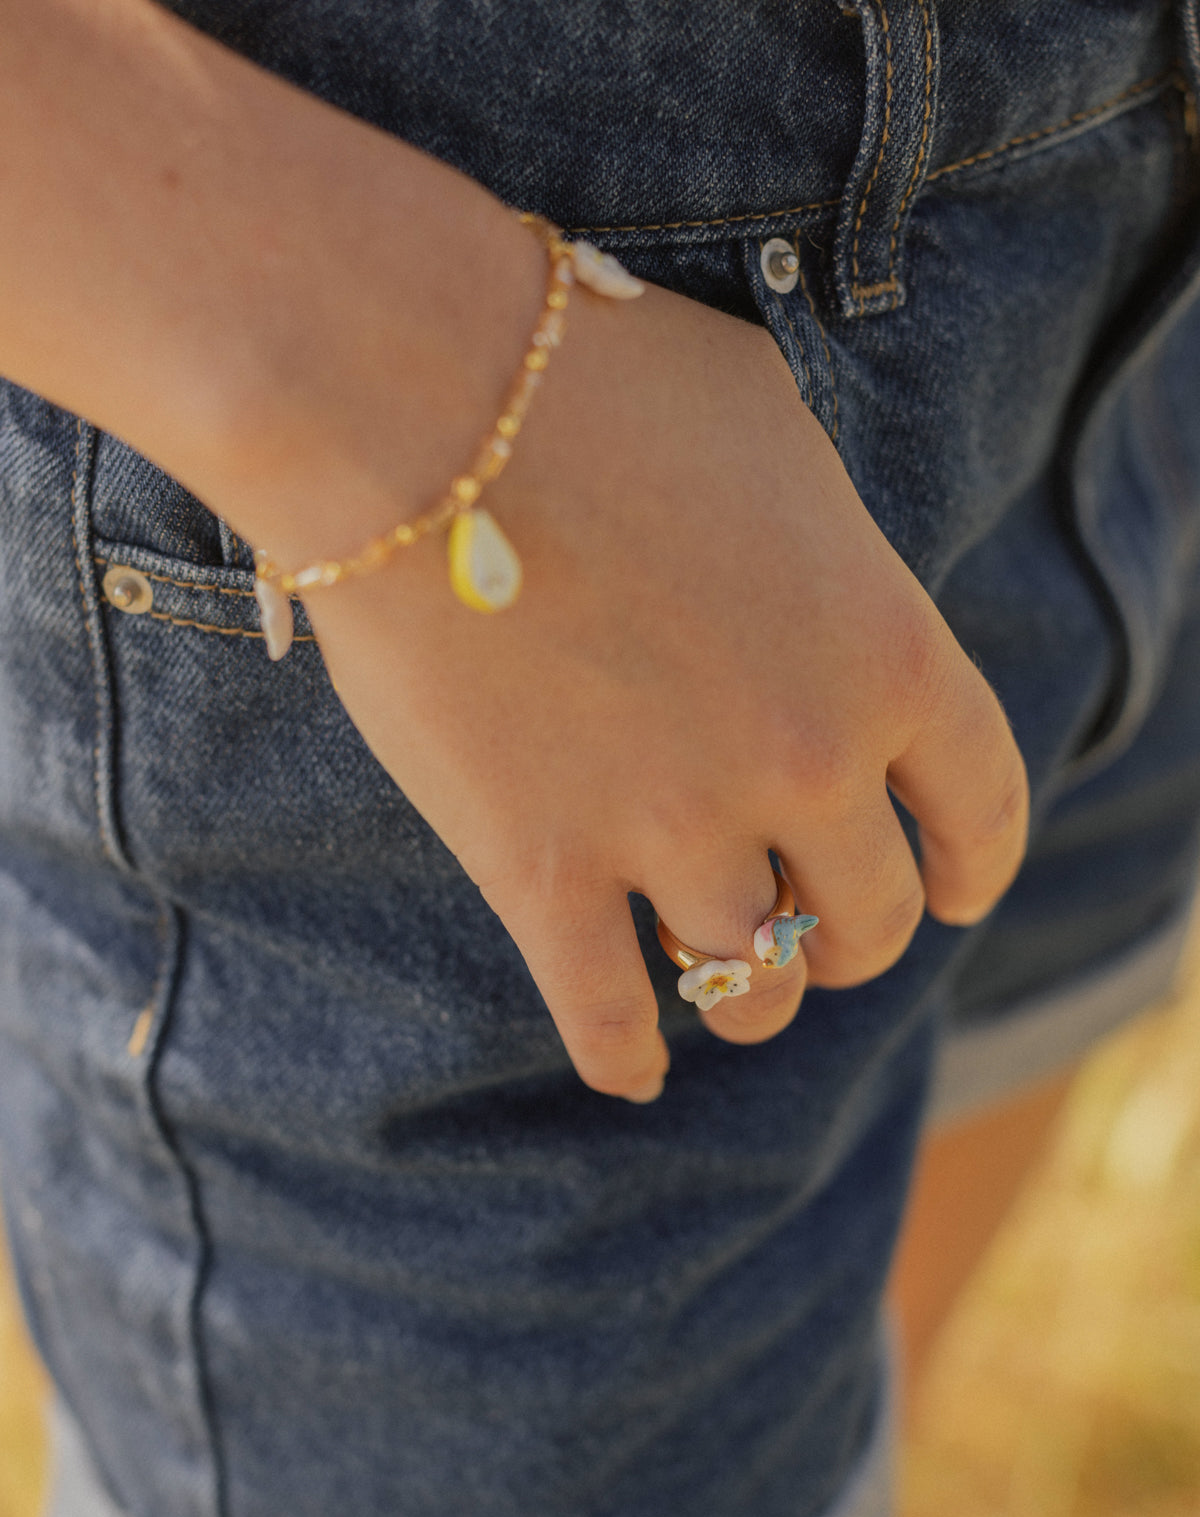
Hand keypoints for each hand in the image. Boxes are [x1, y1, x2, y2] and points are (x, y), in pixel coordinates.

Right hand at [287, 263, 1028, 1102]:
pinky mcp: (543, 869)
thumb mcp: (779, 437)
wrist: (421, 403)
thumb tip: (826, 593)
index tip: (960, 892)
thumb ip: (833, 547)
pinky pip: (605, 1013)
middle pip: (870, 919)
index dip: (976, 867)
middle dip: (854, 937)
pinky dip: (625, 1056)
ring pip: (751, 980)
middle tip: (821, 932)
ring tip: (731, 983)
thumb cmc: (602, 384)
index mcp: (885, 652)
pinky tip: (634, 1068)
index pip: (980, 806)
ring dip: (753, 994)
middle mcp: (803, 761)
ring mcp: (671, 827)